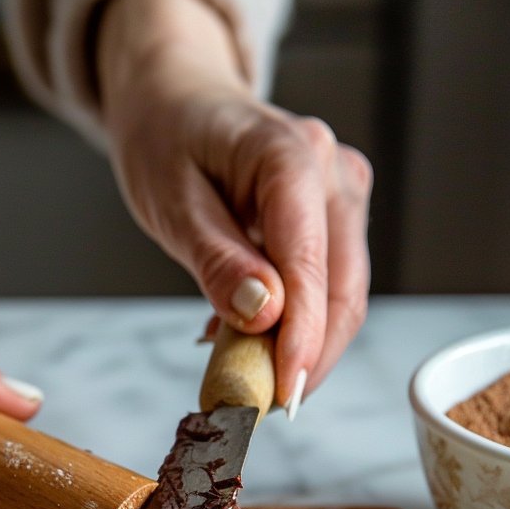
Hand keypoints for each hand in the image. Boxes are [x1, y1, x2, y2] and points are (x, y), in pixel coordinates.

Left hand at [97, 0, 371, 407]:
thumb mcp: (171, 203)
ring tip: (246, 381)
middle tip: (263, 409)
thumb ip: (216, 260)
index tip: (284, 395)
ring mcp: (343, 191)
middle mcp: (333, 171)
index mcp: (291, 156)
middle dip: (309, 356)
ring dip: (302, 346)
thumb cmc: (166, 140)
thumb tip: (264, 315)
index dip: (303, 339)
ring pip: (343, 292)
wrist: (176, 99)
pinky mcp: (337, 214)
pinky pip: (327, 281)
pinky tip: (248, 343)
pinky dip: (294, 322)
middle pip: (343, 288)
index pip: (311, 265)